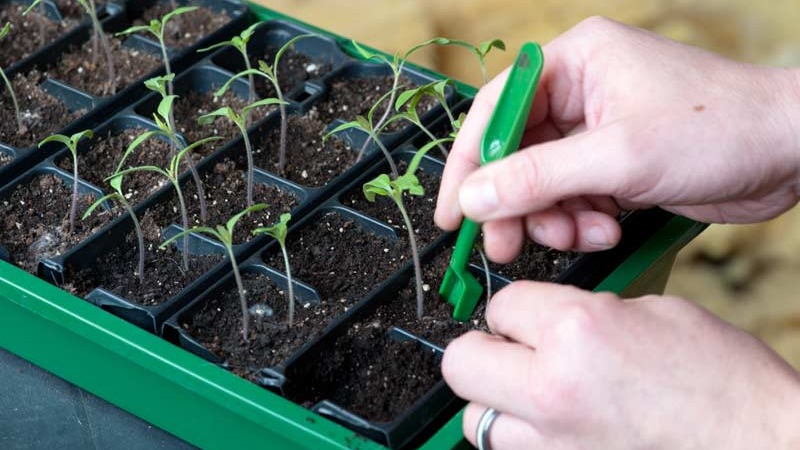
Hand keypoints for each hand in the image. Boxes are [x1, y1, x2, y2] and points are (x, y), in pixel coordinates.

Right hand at [435, 17, 799, 261]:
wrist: (791, 152)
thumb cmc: (720, 128)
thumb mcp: (619, 156)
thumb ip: (538, 178)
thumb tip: (474, 198)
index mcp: (575, 62)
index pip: (496, 110)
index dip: (469, 163)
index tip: (452, 212)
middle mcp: (580, 90)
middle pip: (516, 152)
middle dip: (515, 202)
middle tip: (504, 245)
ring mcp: (598, 127)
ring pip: (543, 181)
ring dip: (555, 216)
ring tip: (585, 233)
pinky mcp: (615, 160)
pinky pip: (574, 195)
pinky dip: (582, 219)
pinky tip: (610, 227)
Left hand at [442, 282, 799, 448]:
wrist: (763, 447)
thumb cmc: (725, 384)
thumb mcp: (654, 313)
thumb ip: (586, 312)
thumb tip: (549, 320)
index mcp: (578, 331)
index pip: (501, 304)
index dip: (517, 309)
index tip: (528, 316)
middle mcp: (553, 389)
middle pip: (461, 363)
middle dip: (483, 350)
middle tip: (510, 350)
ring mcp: (552, 444)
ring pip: (476, 418)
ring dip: (496, 401)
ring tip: (534, 394)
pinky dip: (522, 437)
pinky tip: (554, 426)